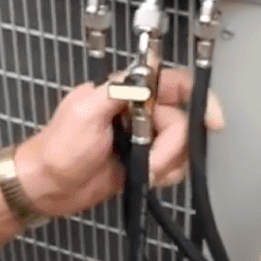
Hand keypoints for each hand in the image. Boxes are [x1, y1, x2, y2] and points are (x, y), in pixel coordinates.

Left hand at [13, 69, 225, 217]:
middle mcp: (137, 112)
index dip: (196, 98)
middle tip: (149, 161)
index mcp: (123, 92)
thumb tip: (147, 72)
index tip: (212, 120)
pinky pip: (173, 166)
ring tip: (141, 173)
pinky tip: (146, 180)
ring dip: (165, 163)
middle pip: (180, 121)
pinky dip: (165, 175)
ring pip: (180, 146)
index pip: (170, 84)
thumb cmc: (57, 150)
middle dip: (170, 146)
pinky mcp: (144, 162)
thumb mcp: (85, 112)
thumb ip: (118, 91)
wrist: (48, 188)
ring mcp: (142, 139)